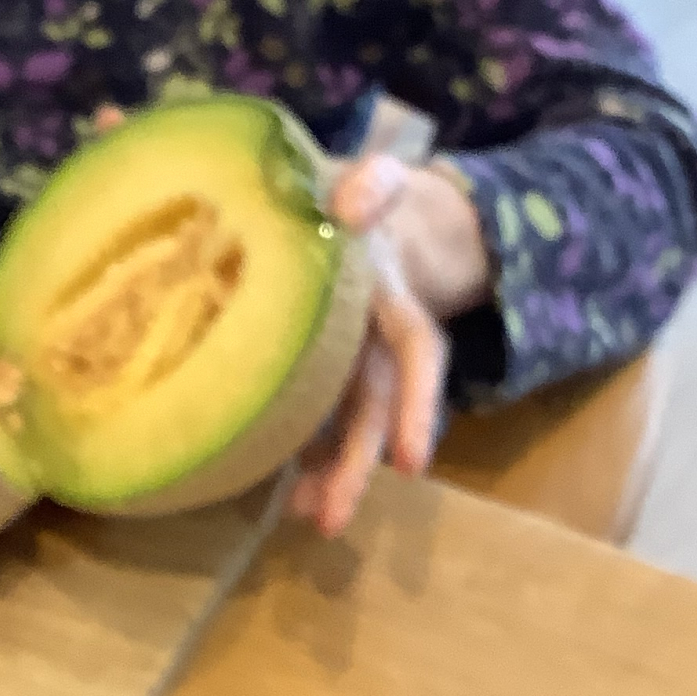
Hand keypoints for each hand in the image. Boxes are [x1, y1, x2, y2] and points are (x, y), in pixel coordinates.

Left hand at [290, 155, 491, 537]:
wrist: (353, 198)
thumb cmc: (350, 190)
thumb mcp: (367, 176)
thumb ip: (371, 183)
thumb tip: (354, 203)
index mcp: (387, 290)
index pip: (416, 350)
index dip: (417, 406)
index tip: (411, 466)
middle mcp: (374, 332)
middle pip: (376, 404)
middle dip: (357, 461)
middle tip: (331, 519)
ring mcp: (348, 352)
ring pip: (347, 418)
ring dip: (331, 468)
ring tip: (307, 518)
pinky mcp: (315, 360)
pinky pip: (314, 409)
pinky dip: (300, 447)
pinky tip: (279, 487)